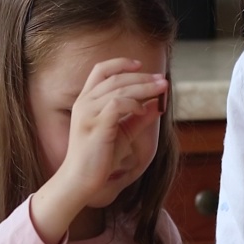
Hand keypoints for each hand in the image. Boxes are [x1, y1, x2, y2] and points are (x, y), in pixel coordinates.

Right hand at [57, 57, 167, 200]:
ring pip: (118, 89)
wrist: (81, 180)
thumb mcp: (124, 134)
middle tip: (162, 80)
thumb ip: (138, 118)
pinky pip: (116, 105)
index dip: (121, 64)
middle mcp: (84, 102)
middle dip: (142, 77)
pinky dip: (132, 103)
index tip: (141, 65)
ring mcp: (87, 113)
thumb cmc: (100, 157)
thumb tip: (158, 105)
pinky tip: (142, 109)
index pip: (101, 70)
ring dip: (143, 87)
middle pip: (115, 78)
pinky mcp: (95, 125)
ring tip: (161, 89)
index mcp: (86, 100)